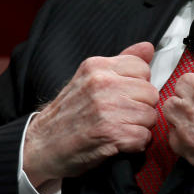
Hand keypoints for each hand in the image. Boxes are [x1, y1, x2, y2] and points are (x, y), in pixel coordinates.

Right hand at [23, 42, 157, 186]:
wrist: (42, 146)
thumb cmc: (67, 115)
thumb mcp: (89, 79)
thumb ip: (121, 62)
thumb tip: (148, 47)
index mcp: (97, 67)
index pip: (142, 68)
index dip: (138, 86)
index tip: (125, 96)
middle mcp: (102, 84)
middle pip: (151, 93)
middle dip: (141, 108)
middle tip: (122, 116)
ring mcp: (107, 108)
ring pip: (150, 116)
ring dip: (139, 127)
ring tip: (119, 129)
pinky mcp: (111, 133)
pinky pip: (144, 137)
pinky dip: (135, 145)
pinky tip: (119, 142)